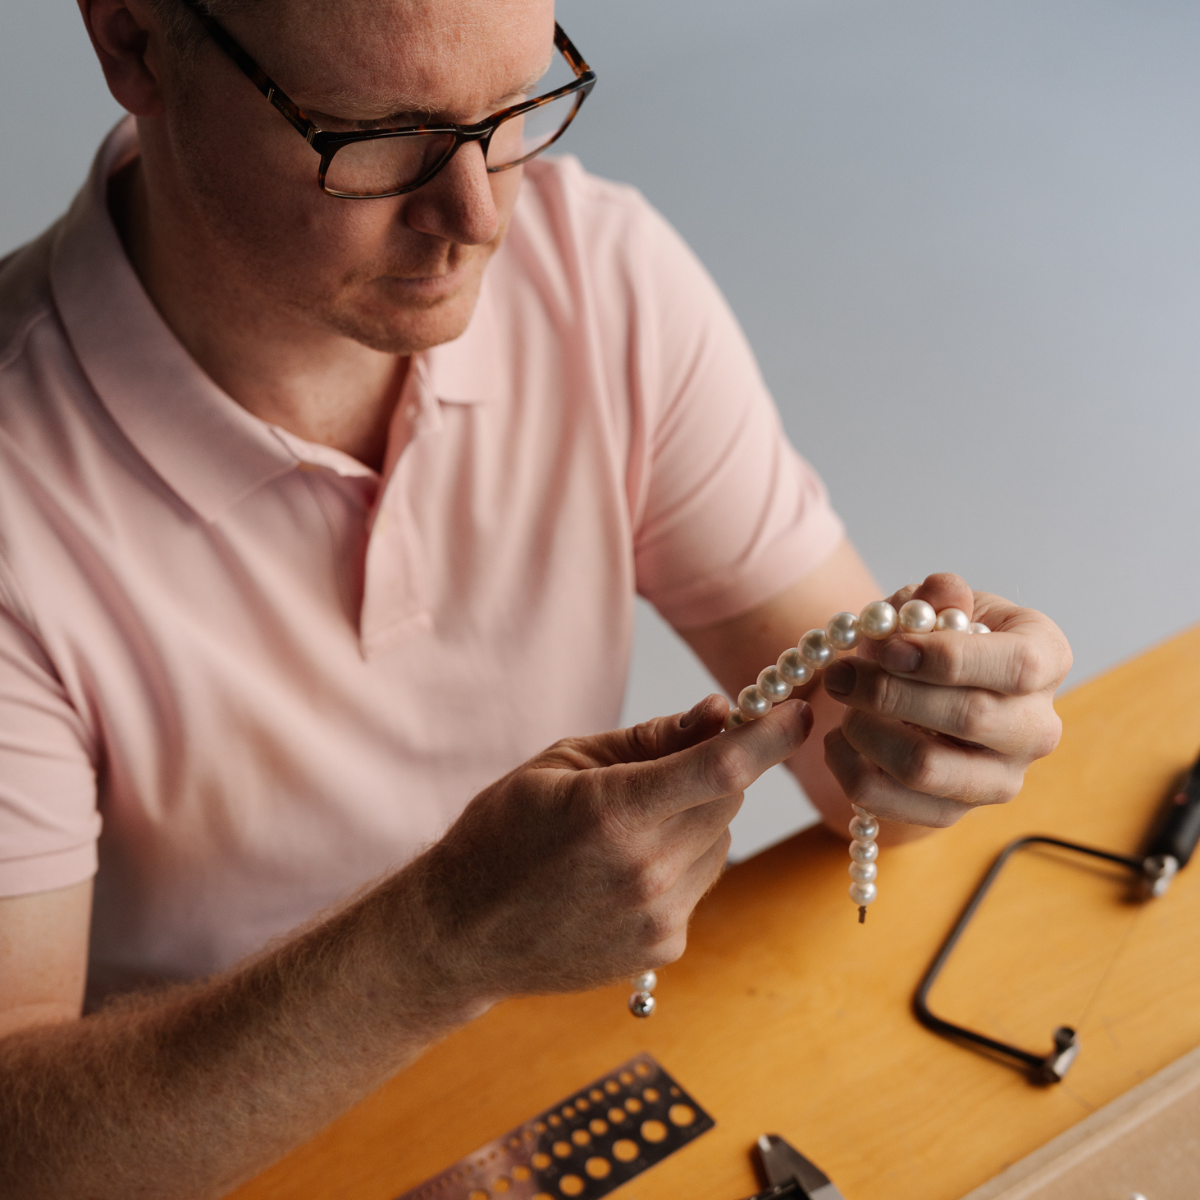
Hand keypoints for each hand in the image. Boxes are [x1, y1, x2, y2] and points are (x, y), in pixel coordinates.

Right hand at [412, 694, 812, 1002]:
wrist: (462, 932)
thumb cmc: (503, 832)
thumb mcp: (562, 763)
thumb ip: (648, 740)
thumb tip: (716, 712)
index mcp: (614, 812)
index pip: (723, 768)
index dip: (770, 736)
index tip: (799, 711)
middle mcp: (644, 871)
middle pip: (728, 800)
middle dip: (716, 771)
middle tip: (671, 765)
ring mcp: (657, 917)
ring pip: (720, 840)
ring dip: (697, 819)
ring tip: (629, 828)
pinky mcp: (663, 948)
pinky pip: (700, 882)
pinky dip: (680, 862)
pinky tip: (623, 870)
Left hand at [820, 573, 1070, 828]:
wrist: (919, 688)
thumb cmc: (933, 637)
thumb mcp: (935, 603)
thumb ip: (937, 595)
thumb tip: (941, 592)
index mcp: (1046, 659)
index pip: (1017, 665)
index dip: (948, 658)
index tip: (888, 648)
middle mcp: (1037, 728)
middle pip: (970, 718)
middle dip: (890, 692)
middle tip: (841, 673)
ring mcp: (1000, 778)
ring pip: (925, 768)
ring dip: (865, 730)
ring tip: (842, 700)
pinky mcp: (954, 812)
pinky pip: (891, 804)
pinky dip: (848, 769)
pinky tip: (836, 738)